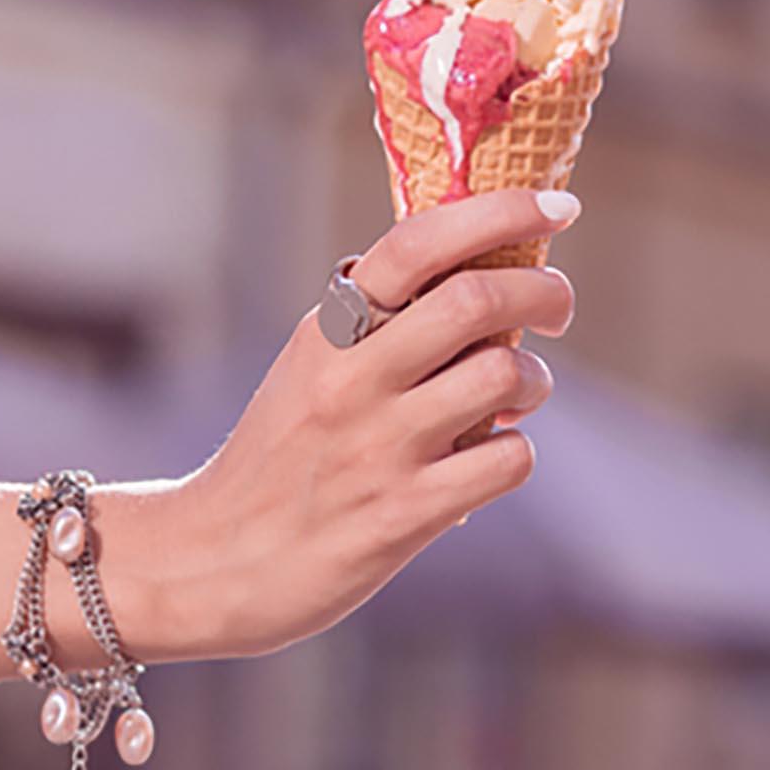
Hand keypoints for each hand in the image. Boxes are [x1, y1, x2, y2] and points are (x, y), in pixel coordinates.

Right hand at [155, 190, 578, 658]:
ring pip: (504, 375)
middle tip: (557, 307)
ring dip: (537, 379)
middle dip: (546, 292)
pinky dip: (517, 451)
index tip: (557, 206)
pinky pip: (507, 459)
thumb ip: (382, 322)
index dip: (499, 212)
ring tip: (522, 395)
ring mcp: (379, 446)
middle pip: (476, 298)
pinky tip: (491, 457)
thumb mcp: (312, 368)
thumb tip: (485, 270)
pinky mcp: (404, 513)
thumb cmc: (283, 457)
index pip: (417, 243)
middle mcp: (352, 379)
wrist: (212, 563)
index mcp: (328, 329)